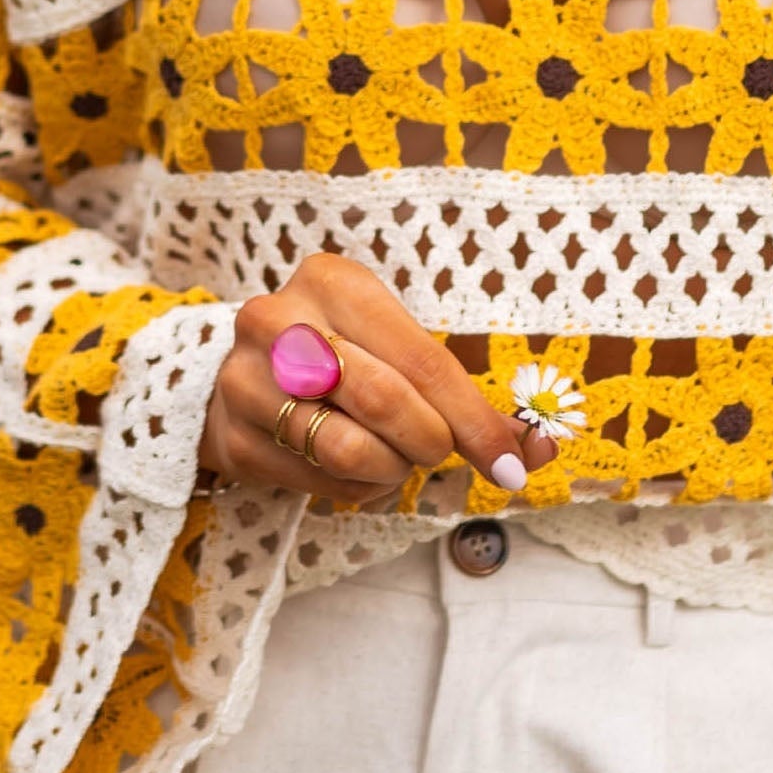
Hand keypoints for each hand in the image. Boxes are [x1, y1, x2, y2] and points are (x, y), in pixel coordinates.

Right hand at [202, 252, 548, 505]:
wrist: (240, 378)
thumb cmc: (345, 360)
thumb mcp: (400, 353)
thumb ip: (470, 400)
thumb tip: (540, 449)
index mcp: (334, 282)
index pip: (423, 361)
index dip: (475, 421)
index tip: (512, 465)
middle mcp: (280, 321)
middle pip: (385, 401)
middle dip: (430, 443)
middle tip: (436, 453)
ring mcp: (245, 380)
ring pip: (348, 450)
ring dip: (390, 471)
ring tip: (390, 458)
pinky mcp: (231, 438)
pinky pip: (319, 483)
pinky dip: (355, 490)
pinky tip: (350, 470)